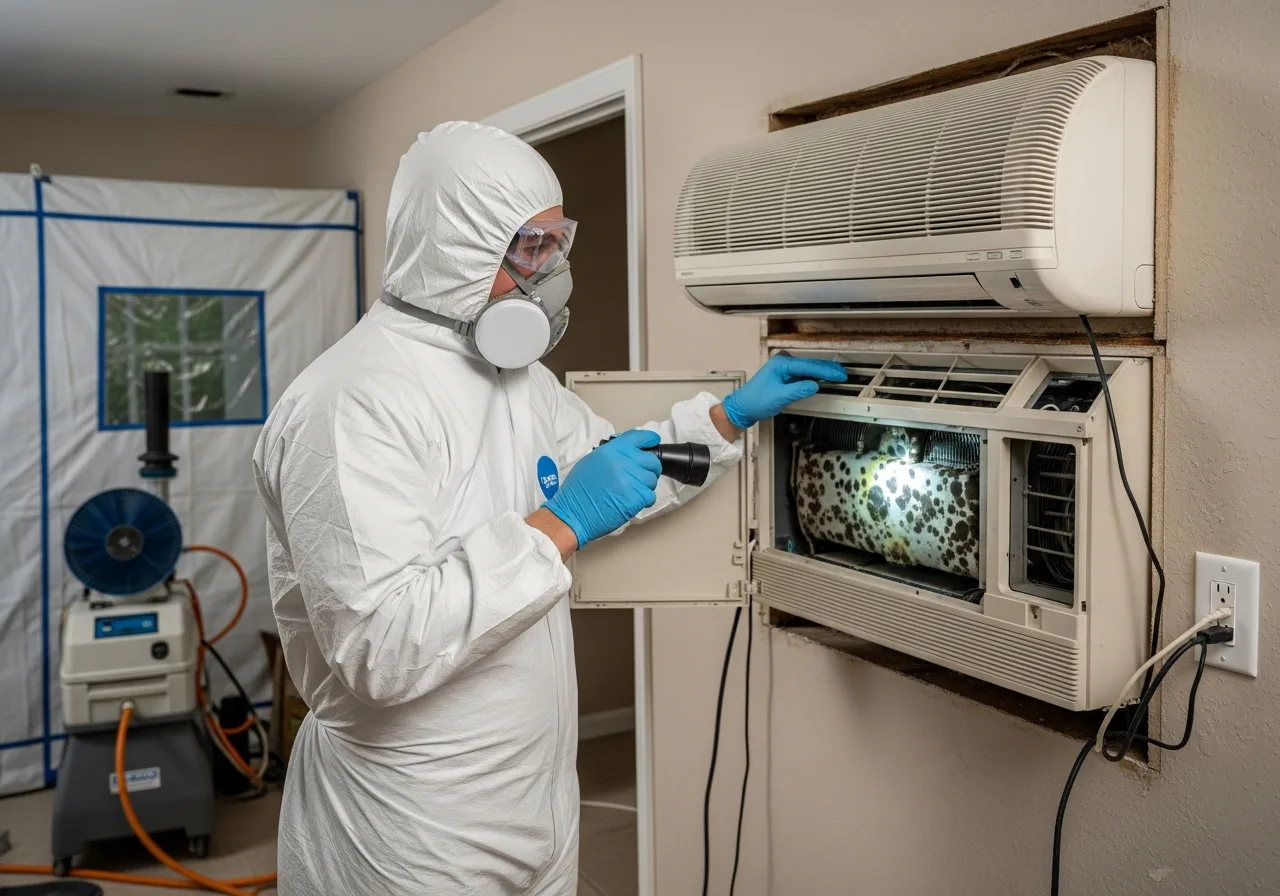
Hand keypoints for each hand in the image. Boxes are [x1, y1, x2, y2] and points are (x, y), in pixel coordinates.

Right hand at [543, 430, 662, 547]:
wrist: (573, 514)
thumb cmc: (578, 491)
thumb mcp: (591, 462)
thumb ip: (612, 455)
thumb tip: (628, 454)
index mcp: (611, 450)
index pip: (639, 437)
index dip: (650, 439)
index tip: (653, 442)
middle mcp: (623, 462)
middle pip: (651, 460)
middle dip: (650, 469)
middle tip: (642, 477)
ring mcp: (630, 480)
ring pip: (652, 479)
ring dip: (646, 486)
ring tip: (632, 492)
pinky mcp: (635, 498)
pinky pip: (650, 496)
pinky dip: (645, 500)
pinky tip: (633, 502)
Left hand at [721, 355, 847, 428]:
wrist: (742, 408)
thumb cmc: (756, 401)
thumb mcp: (779, 397)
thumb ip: (798, 390)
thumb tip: (815, 385)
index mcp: (781, 364)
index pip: (808, 366)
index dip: (826, 371)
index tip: (840, 375)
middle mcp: (783, 363)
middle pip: (810, 364)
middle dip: (828, 370)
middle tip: (844, 375)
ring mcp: (784, 369)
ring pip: (808, 369)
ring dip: (822, 373)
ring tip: (838, 376)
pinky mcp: (785, 377)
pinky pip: (803, 375)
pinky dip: (814, 378)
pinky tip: (824, 380)